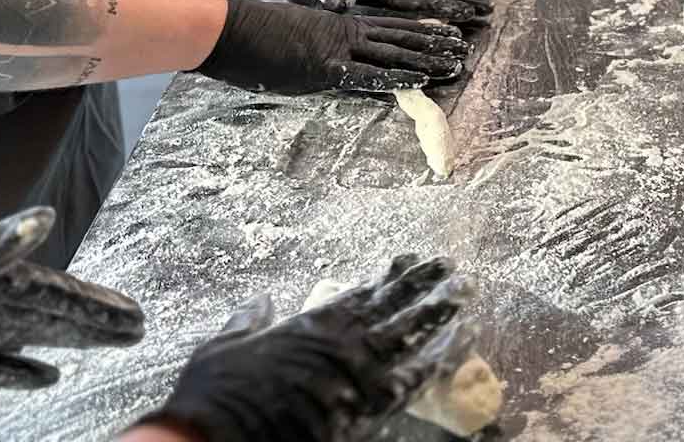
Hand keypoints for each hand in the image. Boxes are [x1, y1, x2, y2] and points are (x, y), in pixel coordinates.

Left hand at [0, 207, 143, 391]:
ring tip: (107, 345)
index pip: (52, 292)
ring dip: (65, 341)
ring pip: (25, 335)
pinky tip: (48, 380)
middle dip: (91, 318)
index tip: (132, 312)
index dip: (93, 303)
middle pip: (46, 311)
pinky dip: (18, 371)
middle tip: (138, 326)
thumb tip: (45, 218)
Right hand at [139, 259, 470, 441]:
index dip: (391, 276)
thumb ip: (249, 320)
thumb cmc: (219, 391)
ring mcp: (356, 375)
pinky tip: (453, 352)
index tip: (412, 259)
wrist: (222, 433)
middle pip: (395, 308)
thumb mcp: (227, 344)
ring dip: (438, 315)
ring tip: (464, 295)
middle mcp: (341, 342)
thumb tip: (262, 302)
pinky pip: (409, 384)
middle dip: (426, 286)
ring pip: (410, 337)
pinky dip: (433, 366)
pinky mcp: (364, 409)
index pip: (363, 293)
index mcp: (312, 324)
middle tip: (453, 268)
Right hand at [195, 0, 469, 95]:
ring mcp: (338, 48)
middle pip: (400, 35)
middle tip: (465, 46)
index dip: (420, 28)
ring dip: (427, 58)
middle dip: (434, 41)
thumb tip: (338, 63)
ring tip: (456, 61)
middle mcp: (346, 32)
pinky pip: (369, 74)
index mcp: (339, 23)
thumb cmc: (256, 37)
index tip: (446, 30)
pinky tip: (420, 80)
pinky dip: (396, 77)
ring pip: (393, 52)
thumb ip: (322, 48)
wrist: (232, 29)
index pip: (389, 25)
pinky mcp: (328, 67)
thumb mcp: (296, 39)